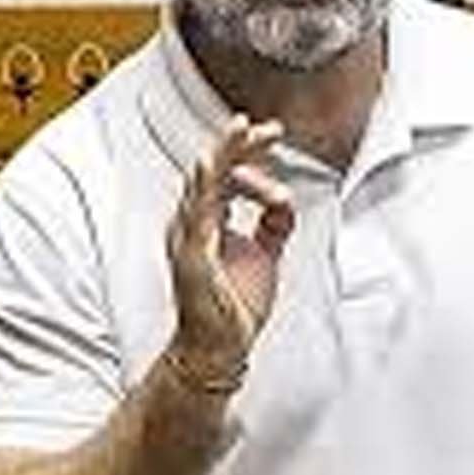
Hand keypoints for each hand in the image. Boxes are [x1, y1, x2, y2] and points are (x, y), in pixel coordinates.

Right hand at [166, 115, 294, 381]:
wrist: (220, 348)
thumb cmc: (233, 306)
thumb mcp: (264, 255)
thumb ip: (273, 225)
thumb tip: (284, 200)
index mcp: (208, 221)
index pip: (226, 174)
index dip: (249, 151)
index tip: (274, 135)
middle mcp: (192, 224)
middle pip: (213, 170)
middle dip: (240, 144)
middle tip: (266, 126)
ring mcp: (188, 238)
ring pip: (203, 183)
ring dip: (224, 154)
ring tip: (241, 129)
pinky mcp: (191, 255)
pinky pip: (197, 215)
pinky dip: (204, 187)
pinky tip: (212, 166)